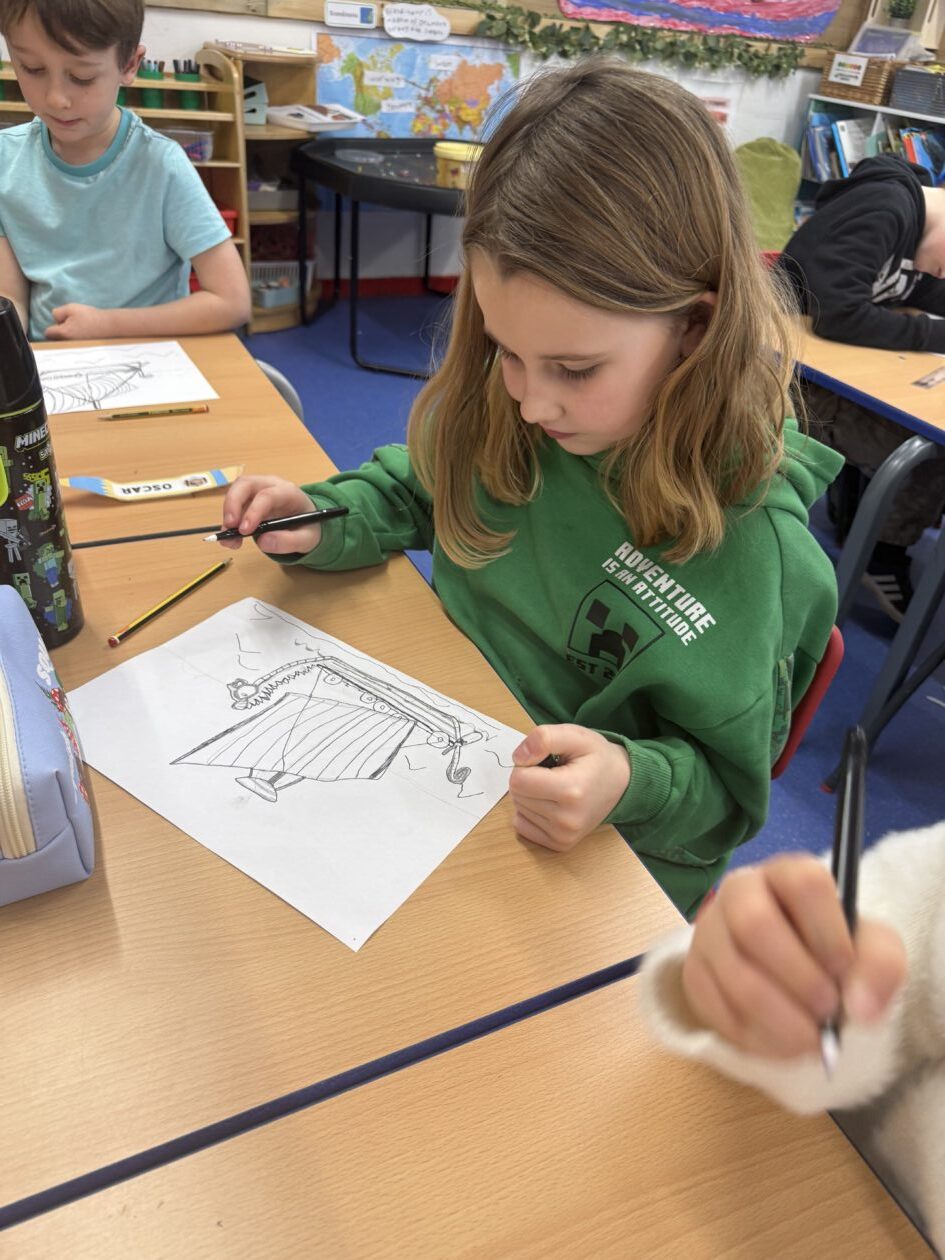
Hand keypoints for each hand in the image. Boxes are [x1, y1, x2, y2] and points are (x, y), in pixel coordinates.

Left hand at [45, 304, 114, 340]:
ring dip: (69, 335)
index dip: (53, 325)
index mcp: (63, 333)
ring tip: (80, 328)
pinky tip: (85, 333)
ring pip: (65, 341)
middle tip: (71, 323)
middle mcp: (67, 343)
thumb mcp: (71, 308)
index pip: (48, 332)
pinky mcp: (83, 349)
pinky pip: (74, 345)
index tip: (61, 321)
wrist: (109, 326)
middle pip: (56, 338)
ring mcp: (75, 347)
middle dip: (60, 331)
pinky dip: (77, 339)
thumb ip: (57, 312)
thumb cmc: (90, 317)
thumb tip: (56, 318)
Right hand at [218, 475, 321, 553]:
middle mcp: (270, 486)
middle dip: (233, 504)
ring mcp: (258, 491)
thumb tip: (263, 541)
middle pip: (245, 484)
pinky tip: (230, 540)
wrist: (308, 524)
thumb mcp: (307, 539)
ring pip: (236, 494)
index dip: (254, 511)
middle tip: (229, 527)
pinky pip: (234, 506)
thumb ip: (289, 541)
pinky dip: (229, 523)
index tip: (245, 531)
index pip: (267, 495)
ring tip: (229, 541)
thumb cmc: (309, 527)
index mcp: (288, 492)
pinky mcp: (249, 501)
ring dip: (228, 516)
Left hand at [509, 724, 629, 851]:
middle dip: (528, 779)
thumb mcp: (575, 735)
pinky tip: (551, 803)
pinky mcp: (560, 844)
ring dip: (531, 795)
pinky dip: (530, 812)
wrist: (622, 783)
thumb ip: (544, 738)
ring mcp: (564, 835)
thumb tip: (518, 758)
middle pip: (517, 794)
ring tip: (556, 787)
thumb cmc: (597, 757)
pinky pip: (522, 826)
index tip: (545, 760)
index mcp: (571, 791)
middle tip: (553, 773)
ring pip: (519, 809)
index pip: (518, 780)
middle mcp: (567, 819)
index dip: (526, 764)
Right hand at [681, 856, 907, 1058]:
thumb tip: (859, 1008)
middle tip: (826, 1011)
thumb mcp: (871, 950)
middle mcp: (739, 890)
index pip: (803, 884)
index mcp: (787, 874)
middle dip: (797, 978)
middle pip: (754, 923)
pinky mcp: (694, 973)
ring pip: (735, 975)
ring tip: (812, 1037)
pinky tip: (782, 1042)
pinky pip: (717, 1009)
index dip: (827, 932)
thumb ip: (880, 968)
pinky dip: (756, 1038)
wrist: (791, 974)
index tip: (844, 971)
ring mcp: (709, 931)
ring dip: (781, 1019)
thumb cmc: (832, 950)